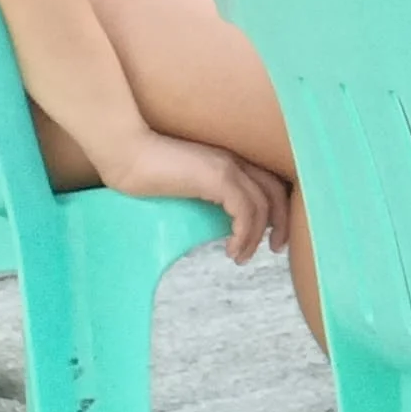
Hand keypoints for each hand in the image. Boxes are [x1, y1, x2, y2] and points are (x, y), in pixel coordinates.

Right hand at [97, 130, 291, 262]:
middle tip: (274, 249)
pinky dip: (244, 234)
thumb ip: (208, 193)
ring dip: (255, 237)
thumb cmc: (148, 170)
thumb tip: (219, 219)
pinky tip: (231, 249)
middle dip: (281, 223)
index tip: (273, 235)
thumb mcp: (187, 183)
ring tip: (240, 258)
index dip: (279, 209)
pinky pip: (245, 210)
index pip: (271, 183)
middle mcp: (236, 160)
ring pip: (262, 206)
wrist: (129, 153)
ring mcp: (229, 166)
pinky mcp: (218, 177)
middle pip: (276, 193)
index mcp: (232, 158)